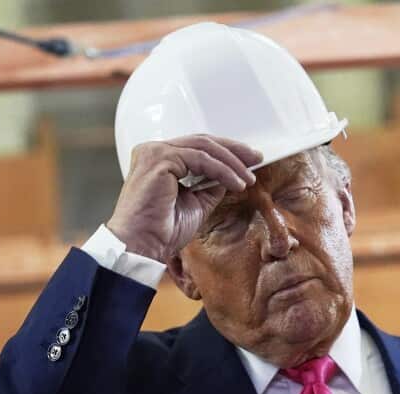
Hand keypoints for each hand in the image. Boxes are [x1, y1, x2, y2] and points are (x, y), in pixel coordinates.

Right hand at [106, 135, 261, 263]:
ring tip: (248, 179)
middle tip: (256, 158)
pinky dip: (223, 170)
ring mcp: (155, 152)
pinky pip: (201, 159)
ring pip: (204, 148)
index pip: (197, 147)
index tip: (249, 161)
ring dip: (232, 163)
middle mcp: (153, 151)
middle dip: (234, 150)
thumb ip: (210, 187)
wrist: (142, 245)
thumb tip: (229, 178)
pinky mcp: (159, 159)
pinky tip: (237, 183)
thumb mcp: (196, 204)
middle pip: (202, 141)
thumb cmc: (162, 231)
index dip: (226, 152)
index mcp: (159, 160)